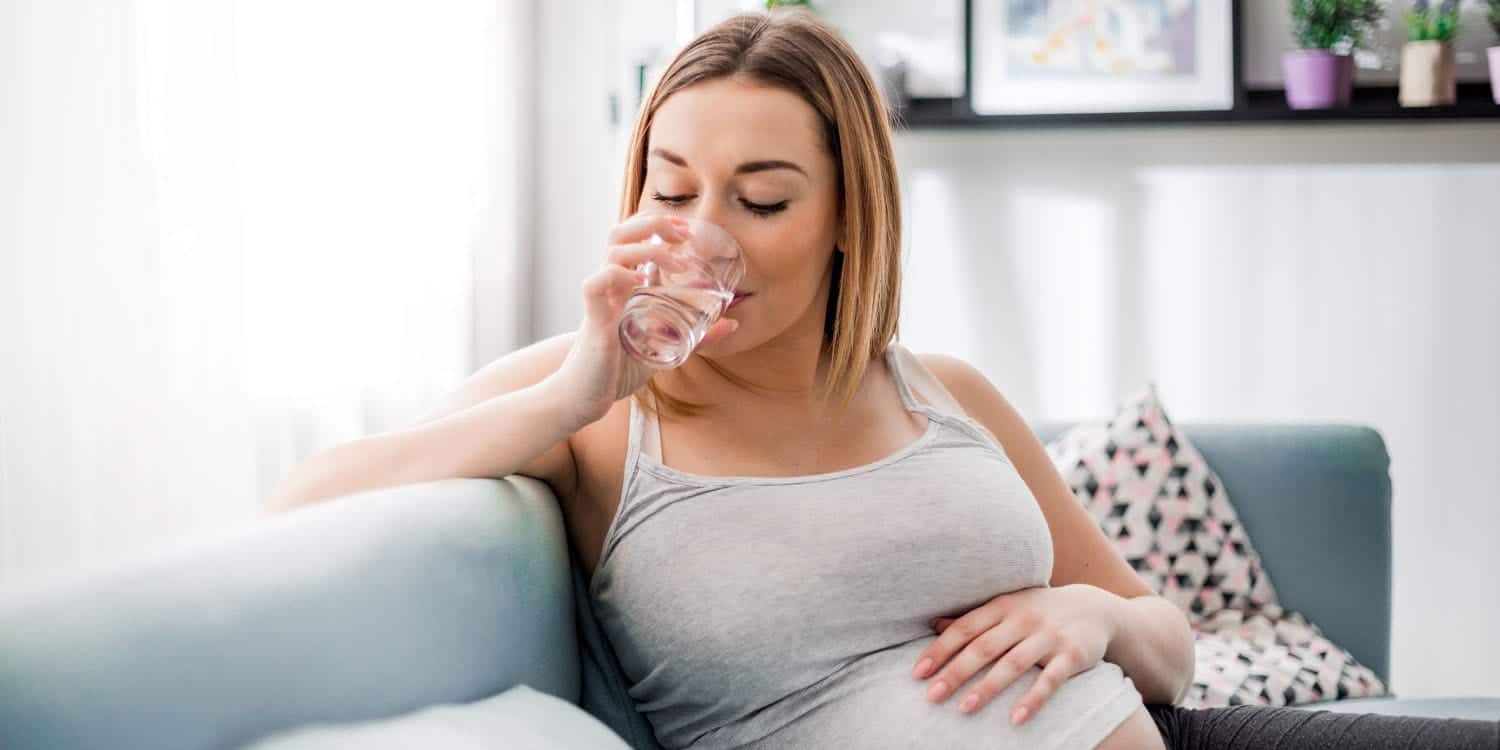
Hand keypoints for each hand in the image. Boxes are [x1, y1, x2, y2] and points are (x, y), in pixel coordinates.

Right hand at [552, 213, 739, 423]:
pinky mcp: (593, 319)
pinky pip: (597, 283)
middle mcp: (610, 286)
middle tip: (682, 232)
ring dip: (647, 248)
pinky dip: (619, 276)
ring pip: (613, 252)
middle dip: (652, 223)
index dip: (656, 223)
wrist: (583, 396)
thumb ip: (695, 336)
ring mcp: (601, 299)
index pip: (632, 237)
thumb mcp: (664, 348)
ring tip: (676, 260)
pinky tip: (641, 283)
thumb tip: (732, 324)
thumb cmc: (618, 368)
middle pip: (620, 233)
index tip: (685, 227)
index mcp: (624, 285)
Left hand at [911, 585, 1118, 723]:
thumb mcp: (1007, 607)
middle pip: (983, 647)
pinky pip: (1051, 680)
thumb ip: (974, 619)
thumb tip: (934, 624)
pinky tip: (1016, 719)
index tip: (917, 673)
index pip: (964, 629)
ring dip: (988, 688)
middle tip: (932, 696)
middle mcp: (1023, 619)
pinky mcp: (1072, 655)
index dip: (939, 650)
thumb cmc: (1039, 610)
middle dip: (956, 672)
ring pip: (1013, 664)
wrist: (1095, 607)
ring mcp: (1048, 636)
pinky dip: (1033, 699)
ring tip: (964, 709)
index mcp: (1001, 607)